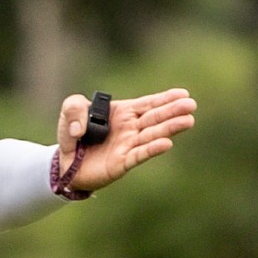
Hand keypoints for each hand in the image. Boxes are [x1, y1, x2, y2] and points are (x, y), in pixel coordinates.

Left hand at [58, 88, 198, 192]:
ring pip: (152, 135)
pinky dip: (153, 149)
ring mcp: (128, 146)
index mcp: (123, 113)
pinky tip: (167, 143)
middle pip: (154, 118)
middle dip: (173, 111)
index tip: (183, 94)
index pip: (147, 104)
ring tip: (188, 121)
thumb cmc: (71, 135)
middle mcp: (129, 129)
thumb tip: (80, 127)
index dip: (165, 99)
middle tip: (191, 105)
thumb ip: (74, 107)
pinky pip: (139, 154)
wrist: (65, 163)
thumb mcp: (69, 111)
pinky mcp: (122, 163)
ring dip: (169, 128)